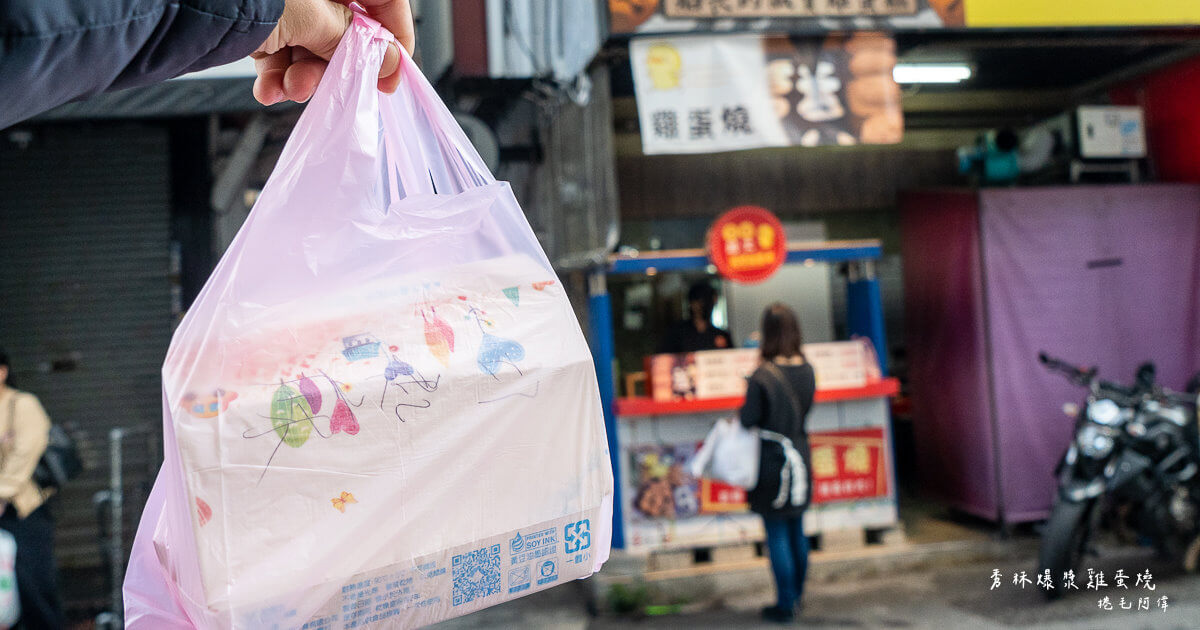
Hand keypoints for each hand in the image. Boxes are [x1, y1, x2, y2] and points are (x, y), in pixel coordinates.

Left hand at [252, 0, 415, 104]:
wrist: (169, 2)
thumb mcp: (311, 18)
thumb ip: (354, 41)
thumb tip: (390, 62)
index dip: (393, 36)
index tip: (392, 72)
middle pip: (346, 25)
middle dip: (337, 64)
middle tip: (336, 86)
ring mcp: (283, 1)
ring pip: (312, 43)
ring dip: (305, 75)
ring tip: (290, 88)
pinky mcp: (256, 18)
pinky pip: (279, 50)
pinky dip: (277, 74)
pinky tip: (268, 89)